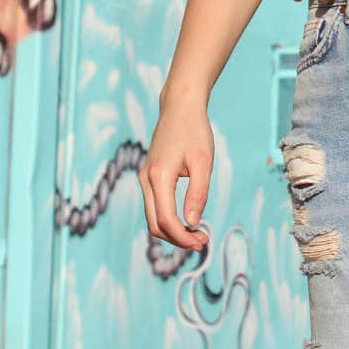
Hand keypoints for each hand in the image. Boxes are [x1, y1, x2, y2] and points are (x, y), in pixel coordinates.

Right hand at [140, 101, 213, 251]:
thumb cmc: (195, 131)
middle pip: (155, 224)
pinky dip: (168, 219)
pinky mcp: (148, 176)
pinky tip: (187, 219)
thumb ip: (198, 193)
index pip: (166, 220)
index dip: (183, 237)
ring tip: (197, 234)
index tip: (203, 241)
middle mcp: (146, 180)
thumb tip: (193, 223)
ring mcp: (145, 178)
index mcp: (159, 176)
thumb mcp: (203, 162)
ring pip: (153, 217)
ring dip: (173, 231)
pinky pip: (154, 206)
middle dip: (177, 238)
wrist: (180, 107)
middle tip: (202, 242)